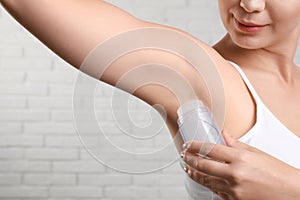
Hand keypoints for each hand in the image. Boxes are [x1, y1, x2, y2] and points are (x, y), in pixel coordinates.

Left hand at [181, 129, 299, 199]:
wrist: (292, 194)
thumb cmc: (277, 173)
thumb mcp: (256, 153)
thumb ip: (235, 143)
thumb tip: (223, 133)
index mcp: (240, 158)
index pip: (209, 149)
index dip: (194, 146)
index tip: (187, 144)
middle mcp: (234, 174)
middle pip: (203, 165)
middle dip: (189, 159)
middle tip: (183, 155)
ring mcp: (233, 190)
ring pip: (206, 180)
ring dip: (194, 174)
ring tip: (188, 168)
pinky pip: (216, 192)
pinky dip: (209, 185)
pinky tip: (205, 180)